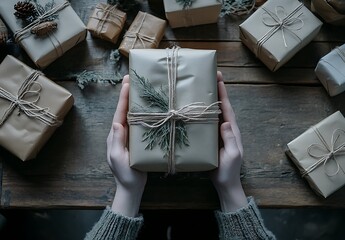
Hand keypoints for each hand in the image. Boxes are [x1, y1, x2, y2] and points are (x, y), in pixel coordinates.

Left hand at [107, 75, 146, 216]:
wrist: (131, 187)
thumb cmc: (125, 174)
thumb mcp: (118, 158)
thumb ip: (117, 141)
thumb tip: (117, 122)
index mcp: (115, 135)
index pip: (119, 113)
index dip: (123, 98)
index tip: (127, 83)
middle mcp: (121, 133)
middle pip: (124, 110)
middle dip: (128, 94)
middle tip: (132, 78)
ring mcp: (129, 136)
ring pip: (131, 115)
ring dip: (135, 101)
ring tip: (140, 88)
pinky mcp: (137, 140)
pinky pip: (139, 124)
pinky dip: (142, 113)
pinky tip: (148, 108)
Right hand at [210, 71, 246, 211]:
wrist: (224, 183)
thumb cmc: (229, 170)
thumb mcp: (232, 155)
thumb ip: (230, 139)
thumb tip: (226, 122)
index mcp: (231, 129)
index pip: (227, 107)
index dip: (223, 92)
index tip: (218, 77)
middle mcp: (224, 127)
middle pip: (219, 105)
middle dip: (215, 90)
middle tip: (207, 76)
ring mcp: (216, 132)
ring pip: (212, 112)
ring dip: (206, 99)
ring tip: (198, 87)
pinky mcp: (209, 138)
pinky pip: (205, 122)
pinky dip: (200, 113)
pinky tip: (192, 109)